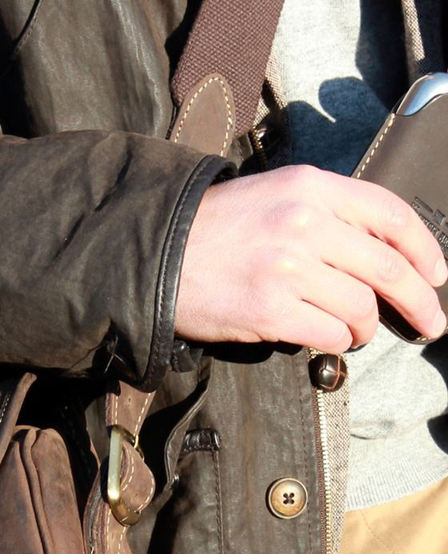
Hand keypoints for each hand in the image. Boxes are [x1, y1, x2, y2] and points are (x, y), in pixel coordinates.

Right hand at [174, 165, 447, 352]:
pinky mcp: (270, 310)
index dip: (425, 250)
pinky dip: (337, 342)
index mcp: (311, 188)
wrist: (156, 255)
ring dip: (367, 328)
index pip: (391, 215)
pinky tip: (328, 340)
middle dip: (419, 301)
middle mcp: (305, 223)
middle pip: (388, 268)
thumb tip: (372, 253)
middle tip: (430, 322)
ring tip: (357, 332)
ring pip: (361, 308)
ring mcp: (289, 269)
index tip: (437, 275)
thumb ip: (323, 212)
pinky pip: (330, 334)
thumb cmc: (211, 230)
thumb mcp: (271, 196)